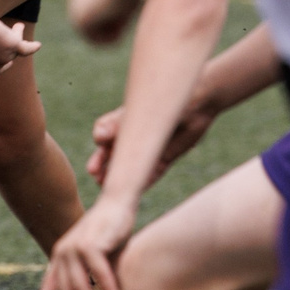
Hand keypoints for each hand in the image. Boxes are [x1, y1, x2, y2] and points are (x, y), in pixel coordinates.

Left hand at [0, 4, 38, 76]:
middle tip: (9, 37)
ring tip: (17, 25)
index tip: (0, 52)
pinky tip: (37, 45)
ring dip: (15, 36)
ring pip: (15, 48)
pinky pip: (26, 49)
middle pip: (6, 59)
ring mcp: (3, 58)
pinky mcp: (13, 46)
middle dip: (8, 50)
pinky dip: (32, 47)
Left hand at [35, 195, 136, 289]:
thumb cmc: (109, 232)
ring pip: (79, 285)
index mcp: (60, 255)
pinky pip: (98, 274)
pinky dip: (108, 289)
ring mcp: (74, 247)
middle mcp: (63, 252)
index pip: (49, 282)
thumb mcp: (94, 255)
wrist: (117, 203)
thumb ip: (90, 275)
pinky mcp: (90, 244)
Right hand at [85, 94, 218, 187]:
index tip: (93, 168)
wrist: (197, 102)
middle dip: (105, 170)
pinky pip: (152, 174)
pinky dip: (144, 182)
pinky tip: (136, 191)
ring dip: (122, 179)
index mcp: (122, 123)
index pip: (103, 140)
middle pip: (114, 158)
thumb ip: (117, 124)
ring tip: (113, 190)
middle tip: (98, 180)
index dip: (98, 157)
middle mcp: (133, 137)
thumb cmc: (165, 99)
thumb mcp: (138, 112)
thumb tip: (98, 137)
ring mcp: (148, 149)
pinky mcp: (164, 158)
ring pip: (131, 168)